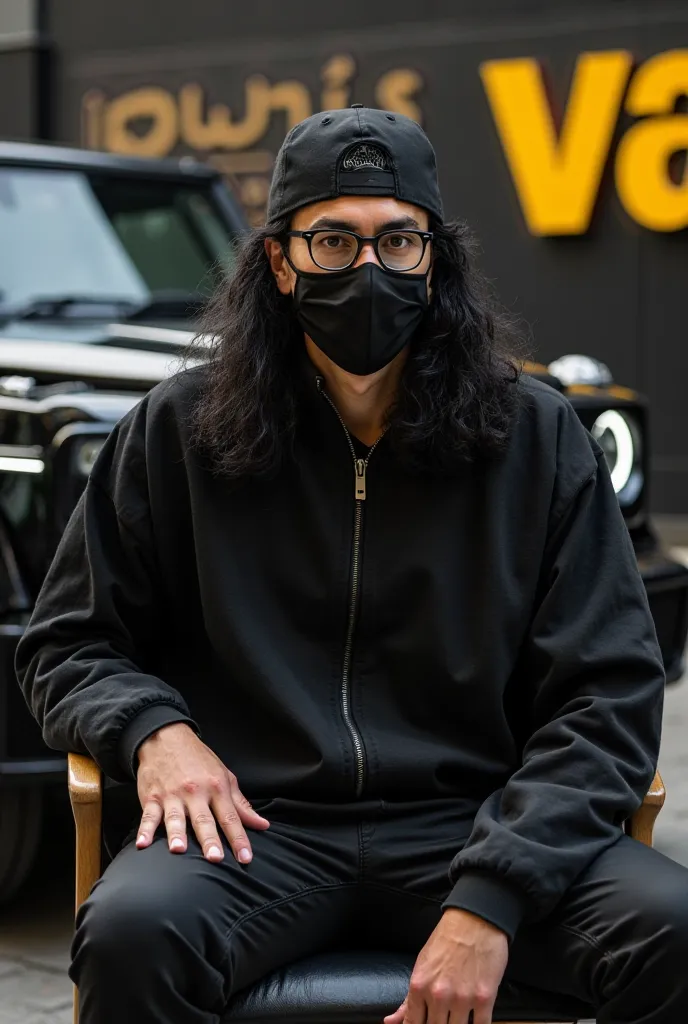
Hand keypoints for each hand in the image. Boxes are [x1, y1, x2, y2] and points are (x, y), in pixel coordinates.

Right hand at [135, 722, 269, 863]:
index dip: (238, 838)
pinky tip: (143, 844)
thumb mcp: (224, 776)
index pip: (230, 817)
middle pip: (204, 819)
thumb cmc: (199, 760)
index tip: (245, 858)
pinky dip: (145, 830)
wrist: (167, 738)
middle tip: (215, 858)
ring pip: (175, 817)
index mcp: (216, 787)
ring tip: (179, 849)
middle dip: (210, 839)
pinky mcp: (152, 797)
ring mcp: (172, 795)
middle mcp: (195, 792)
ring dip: (177, 833)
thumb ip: (241, 804)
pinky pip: (148, 815)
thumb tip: (262, 825)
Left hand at [384, 908, 508, 1023]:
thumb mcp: (421, 965)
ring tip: (457, 1016)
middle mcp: (438, 996)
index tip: (423, 1023)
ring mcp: (462, 999)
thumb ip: (407, 999)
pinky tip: (474, 1020)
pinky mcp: (484, 999)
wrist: (474, 920)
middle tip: (442, 1016)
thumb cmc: (446, 940)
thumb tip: (390, 1022)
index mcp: (419, 986)